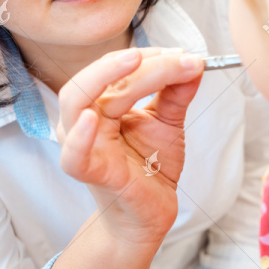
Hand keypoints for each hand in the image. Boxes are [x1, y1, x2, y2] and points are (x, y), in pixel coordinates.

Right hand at [57, 47, 203, 245]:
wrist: (150, 212)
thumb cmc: (150, 166)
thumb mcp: (168, 122)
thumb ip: (177, 92)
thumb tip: (194, 62)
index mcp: (100, 103)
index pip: (116, 68)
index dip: (150, 56)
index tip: (185, 55)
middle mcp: (83, 120)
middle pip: (98, 78)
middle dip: (138, 62)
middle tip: (176, 57)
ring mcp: (84, 145)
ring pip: (79, 101)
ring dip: (108, 77)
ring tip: (137, 62)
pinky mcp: (92, 173)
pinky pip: (75, 155)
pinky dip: (80, 137)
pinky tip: (92, 120)